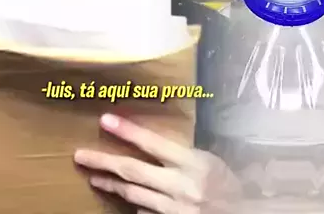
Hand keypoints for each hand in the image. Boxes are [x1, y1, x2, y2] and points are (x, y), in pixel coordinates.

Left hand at [74, 114, 241, 212]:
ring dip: (110, 184)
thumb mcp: (207, 160)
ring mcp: (172, 208)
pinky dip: (135, 204)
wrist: (242, 213)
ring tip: (94, 175)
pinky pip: (145, 213)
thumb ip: (180, 156)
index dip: (128, 131)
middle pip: (133, 171)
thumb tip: (151, 151)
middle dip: (103, 162)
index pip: (153, 143)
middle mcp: (179, 185)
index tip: (105, 120)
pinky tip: (128, 199)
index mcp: (192, 163)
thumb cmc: (226, 183)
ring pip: (132, 194)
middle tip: (80, 155)